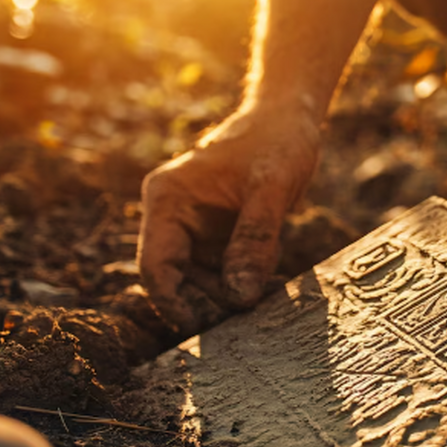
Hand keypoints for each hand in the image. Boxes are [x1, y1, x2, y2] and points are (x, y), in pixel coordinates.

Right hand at [138, 109, 320, 333]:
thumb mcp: (271, 189)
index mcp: (168, 200)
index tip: (199, 328)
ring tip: (273, 295)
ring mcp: (198, 229)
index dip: (171, 303)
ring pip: (206, 282)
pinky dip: (249, 281)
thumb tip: (239, 296)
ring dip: (236, 294)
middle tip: (254, 313)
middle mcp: (174, 217)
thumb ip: (254, 240)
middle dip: (214, 300)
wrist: (291, 118)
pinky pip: (228, 271)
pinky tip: (276, 284)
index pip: (155, 266)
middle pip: (180, 280)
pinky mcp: (220, 236)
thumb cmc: (277, 141)